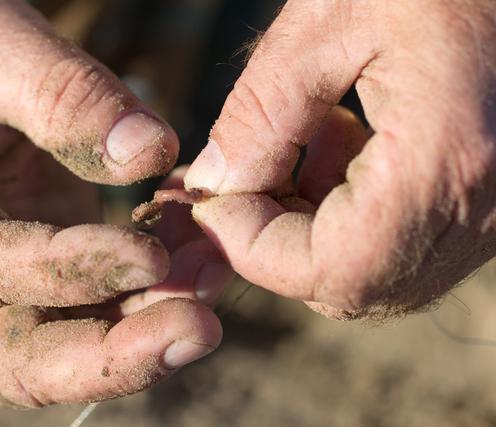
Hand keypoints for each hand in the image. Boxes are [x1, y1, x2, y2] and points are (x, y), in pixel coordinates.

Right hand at [0, 0, 221, 405]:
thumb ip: (64, 96)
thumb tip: (150, 153)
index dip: (75, 270)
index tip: (152, 254)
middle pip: (23, 360)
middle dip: (114, 359)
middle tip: (198, 330)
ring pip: (67, 346)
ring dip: (147, 327)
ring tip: (213, 274)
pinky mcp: (39, 265)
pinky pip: (95, 305)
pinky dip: (150, 292)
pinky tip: (196, 252)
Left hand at [185, 0, 495, 319]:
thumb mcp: (332, 19)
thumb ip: (262, 112)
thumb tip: (213, 185)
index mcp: (444, 163)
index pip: (329, 269)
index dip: (251, 247)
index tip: (210, 199)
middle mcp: (481, 210)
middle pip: (348, 283)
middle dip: (275, 237)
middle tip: (250, 169)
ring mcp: (491, 214)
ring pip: (372, 270)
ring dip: (310, 222)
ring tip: (309, 135)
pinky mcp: (484, 201)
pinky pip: (402, 241)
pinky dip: (350, 210)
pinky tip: (348, 137)